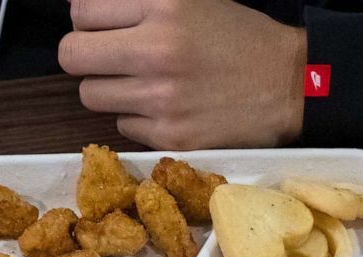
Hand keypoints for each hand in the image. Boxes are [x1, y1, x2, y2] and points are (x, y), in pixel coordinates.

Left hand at [59, 0, 306, 149]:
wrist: (291, 86)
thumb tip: (81, 11)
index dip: (86, 20)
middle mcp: (157, 50)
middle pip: (72, 56)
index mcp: (165, 7)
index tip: (99, 27)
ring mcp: (161, 98)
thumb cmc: (239, 39)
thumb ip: (138, 5)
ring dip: (109, 89)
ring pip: (91, 95)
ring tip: (142, 83)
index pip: (82, 11)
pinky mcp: (168, 136)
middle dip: (83, 56)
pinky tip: (166, 107)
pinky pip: (122, 126)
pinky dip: (136, 118)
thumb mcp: (193, 1)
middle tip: (105, 58)